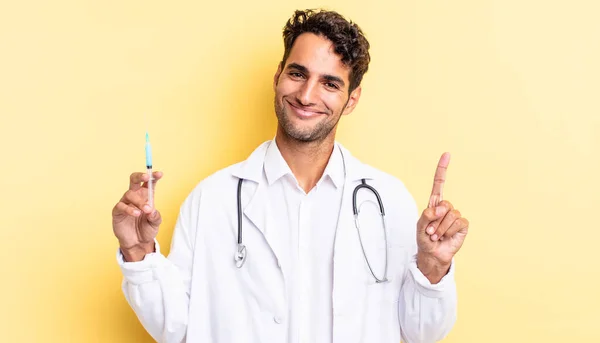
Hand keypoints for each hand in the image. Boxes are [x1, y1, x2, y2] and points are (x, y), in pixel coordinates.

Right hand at [112, 171, 162, 261]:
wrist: (138, 243)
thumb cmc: (147, 229)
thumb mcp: (155, 223)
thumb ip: (155, 216)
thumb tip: (151, 210)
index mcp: (146, 196)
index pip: (149, 183)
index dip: (153, 176)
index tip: (159, 174)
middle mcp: (135, 197)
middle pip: (134, 180)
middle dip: (140, 176)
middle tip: (147, 177)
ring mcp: (125, 203)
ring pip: (130, 194)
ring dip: (139, 201)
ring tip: (146, 210)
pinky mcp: (117, 211)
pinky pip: (121, 206)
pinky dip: (129, 209)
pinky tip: (136, 213)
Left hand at [416, 153, 468, 282]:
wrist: (432, 254)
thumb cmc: (424, 239)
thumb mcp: (419, 226)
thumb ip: (426, 216)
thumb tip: (439, 209)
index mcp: (434, 204)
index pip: (439, 183)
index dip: (443, 169)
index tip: (447, 154)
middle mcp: (445, 208)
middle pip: (444, 204)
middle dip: (434, 220)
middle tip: (430, 231)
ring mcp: (455, 215)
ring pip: (450, 215)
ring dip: (440, 228)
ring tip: (436, 235)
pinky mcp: (463, 225)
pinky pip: (458, 223)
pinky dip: (449, 231)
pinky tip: (446, 237)